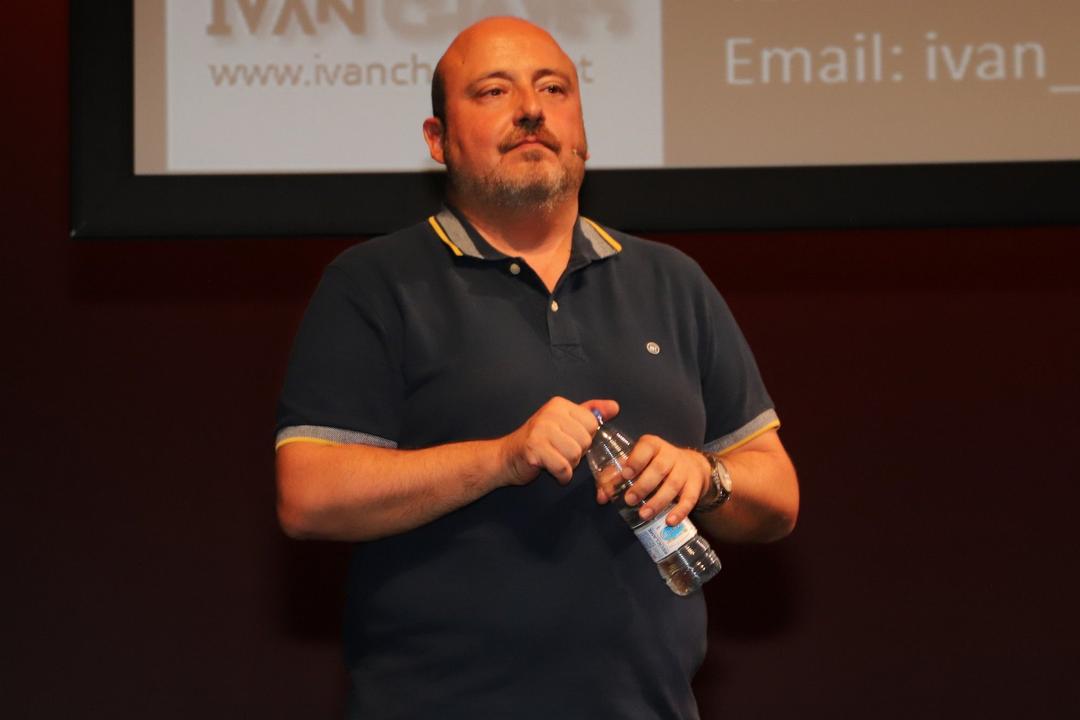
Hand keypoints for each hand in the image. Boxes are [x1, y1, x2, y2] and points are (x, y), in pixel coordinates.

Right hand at [500, 397, 618, 485]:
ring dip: (568, 465)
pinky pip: (563, 467)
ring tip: (554, 460)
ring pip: (575, 454)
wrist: (506, 458)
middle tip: (558, 452)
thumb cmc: (537, 443)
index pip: (592, 423)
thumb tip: (614, 407)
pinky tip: (553, 471)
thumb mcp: (564, 423)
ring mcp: (540, 430)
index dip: (584, 438)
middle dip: (577, 453)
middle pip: (585, 440)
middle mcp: (549, 414)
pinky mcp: (534, 449)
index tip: (567, 440)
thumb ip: (589, 413)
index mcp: (559, 405)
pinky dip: (562, 476)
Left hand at [599, 436, 709, 525]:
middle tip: (629, 500)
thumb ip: (618, 477)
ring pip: (673, 485)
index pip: (646, 447)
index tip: (626, 474)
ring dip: (658, 501)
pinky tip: (669, 521)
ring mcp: (685, 470)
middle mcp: (670, 455)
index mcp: (653, 445)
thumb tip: (602, 496)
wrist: (692, 465)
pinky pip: (689, 498)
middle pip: (659, 469)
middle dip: (643, 485)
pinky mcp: (695, 485)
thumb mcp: (640, 463)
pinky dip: (680, 511)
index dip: (636, 460)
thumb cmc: (656, 464)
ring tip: (644, 515)